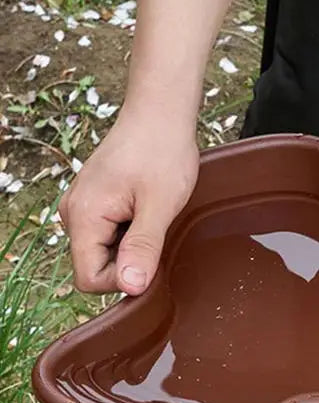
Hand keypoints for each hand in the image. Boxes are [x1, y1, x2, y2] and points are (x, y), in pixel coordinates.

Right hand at [59, 108, 198, 294]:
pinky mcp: (94, 202)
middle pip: (95, 266)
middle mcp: (73, 213)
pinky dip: (130, 231)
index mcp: (83, 217)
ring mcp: (82, 207)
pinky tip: (147, 209)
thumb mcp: (160, 206)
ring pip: (104, 251)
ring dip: (132, 245)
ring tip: (152, 214)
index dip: (123, 280)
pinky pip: (109, 234)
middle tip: (157, 229)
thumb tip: (130, 287)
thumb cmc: (162, 152)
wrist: (160, 114)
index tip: (153, 258)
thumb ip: (143, 248)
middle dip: (129, 261)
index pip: (89, 279)